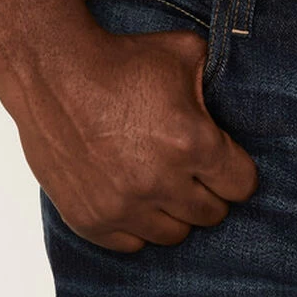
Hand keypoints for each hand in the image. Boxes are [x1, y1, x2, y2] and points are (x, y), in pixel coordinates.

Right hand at [12, 19, 258, 250]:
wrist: (55, 73)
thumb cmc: (121, 60)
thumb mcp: (185, 52)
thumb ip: (217, 80)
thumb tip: (236, 96)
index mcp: (191, 143)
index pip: (242, 185)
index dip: (236, 171)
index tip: (224, 161)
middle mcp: (160, 183)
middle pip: (211, 214)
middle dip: (207, 190)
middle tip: (191, 170)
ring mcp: (123, 207)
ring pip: (172, 235)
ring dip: (173, 211)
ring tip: (162, 183)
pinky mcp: (91, 220)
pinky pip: (132, 243)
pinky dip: (136, 224)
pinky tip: (132, 195)